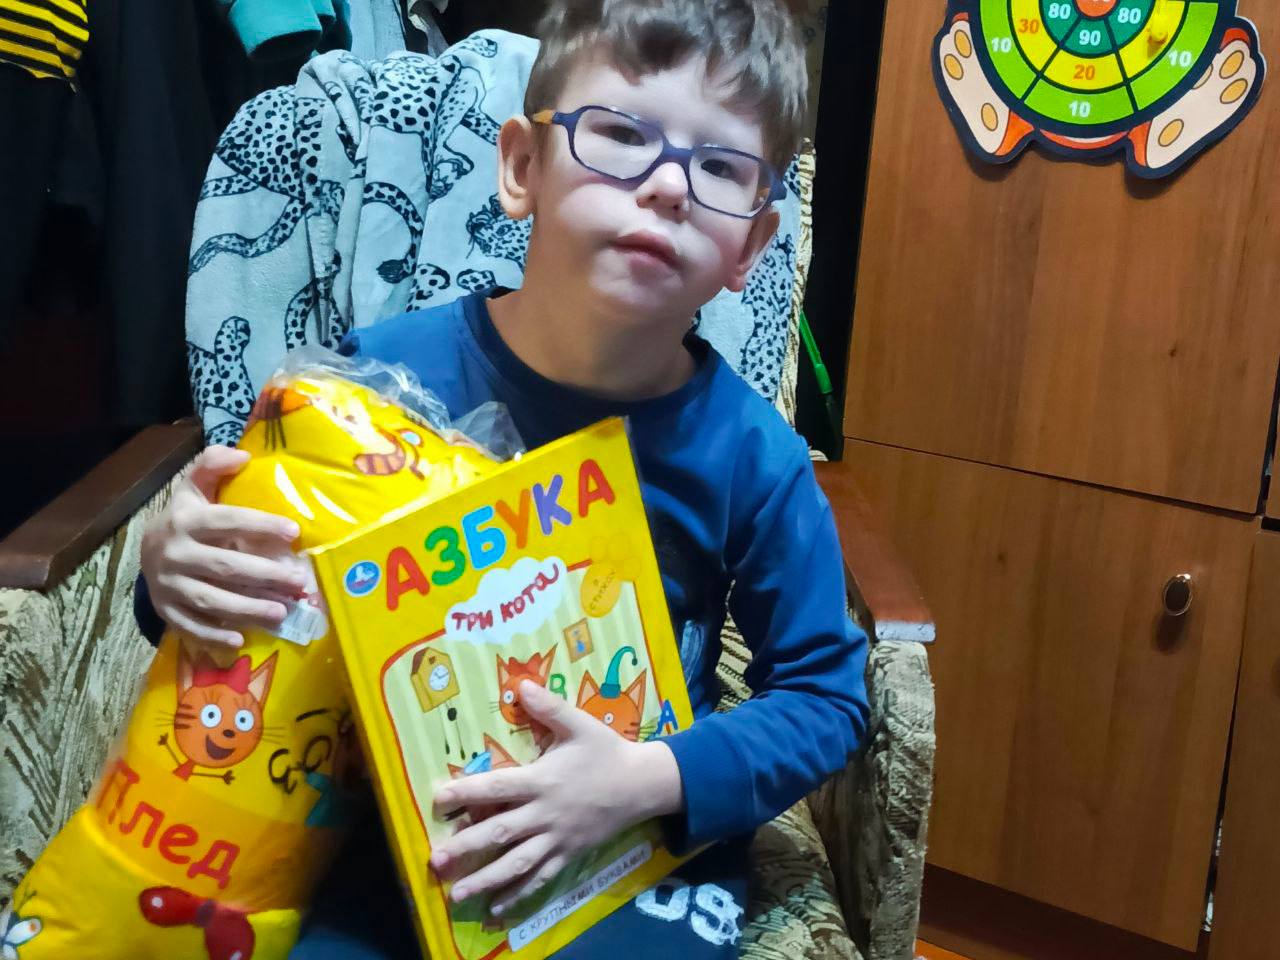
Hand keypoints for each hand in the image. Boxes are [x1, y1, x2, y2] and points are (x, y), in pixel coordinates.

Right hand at [141, 445, 303, 647]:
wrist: (144, 550)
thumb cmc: (184, 516)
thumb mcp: (194, 486)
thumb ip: (212, 464)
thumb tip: (242, 454)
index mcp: (186, 521)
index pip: (227, 522)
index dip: (260, 525)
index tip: (294, 531)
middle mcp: (175, 554)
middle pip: (225, 567)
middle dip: (265, 576)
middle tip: (298, 582)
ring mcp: (169, 585)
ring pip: (211, 600)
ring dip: (247, 609)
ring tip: (282, 612)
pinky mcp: (167, 610)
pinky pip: (190, 626)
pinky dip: (213, 636)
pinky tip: (240, 640)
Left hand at [430, 680, 682, 918]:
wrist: (642, 785)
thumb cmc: (607, 752)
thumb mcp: (581, 723)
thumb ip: (550, 707)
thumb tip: (521, 685)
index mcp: (543, 780)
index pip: (498, 787)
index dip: (467, 792)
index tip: (438, 798)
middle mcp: (545, 813)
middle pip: (501, 832)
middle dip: (467, 847)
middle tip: (436, 860)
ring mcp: (557, 838)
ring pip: (517, 863)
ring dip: (486, 880)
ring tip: (457, 895)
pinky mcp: (568, 854)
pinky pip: (541, 878)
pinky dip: (518, 894)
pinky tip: (496, 908)